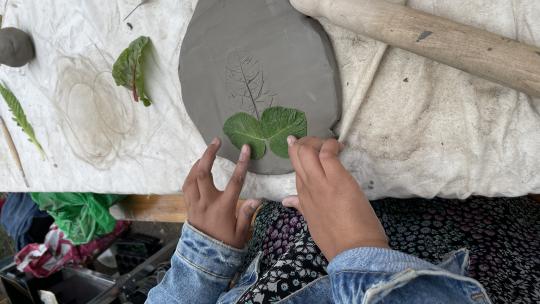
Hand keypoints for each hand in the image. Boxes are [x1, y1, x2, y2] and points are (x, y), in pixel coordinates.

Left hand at [182, 138, 260, 248]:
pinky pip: (186, 186)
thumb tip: (257, 198)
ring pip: (191, 178)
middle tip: (216, 141)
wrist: (204, 259)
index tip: (246, 148)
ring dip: (198, 162)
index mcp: (223, 208)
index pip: (235, 181)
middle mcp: (206, 203)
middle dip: (209, 154)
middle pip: (203, 173)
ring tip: (206, 153)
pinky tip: (197, 169)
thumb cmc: (226, 246)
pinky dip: (191, 174)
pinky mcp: (188, 207)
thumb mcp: (241, 234)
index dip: (242, 163)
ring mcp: (195, 204)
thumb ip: (247, 214)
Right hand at [285, 136, 388, 260]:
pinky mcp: (337, 179)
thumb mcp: (313, 224)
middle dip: (305, 143)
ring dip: (317, 141)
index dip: (301, 156)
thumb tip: (287, 201)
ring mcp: (320, 183)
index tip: (312, 151)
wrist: (354, 251)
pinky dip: (331, 145)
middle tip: (320, 143)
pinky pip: (327, 154)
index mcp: (302, 199)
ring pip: (306, 151)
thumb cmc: (337, 242)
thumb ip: (301, 208)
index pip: (296, 169)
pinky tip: (340, 146)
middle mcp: (307, 188)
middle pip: (296, 156)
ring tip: (330, 144)